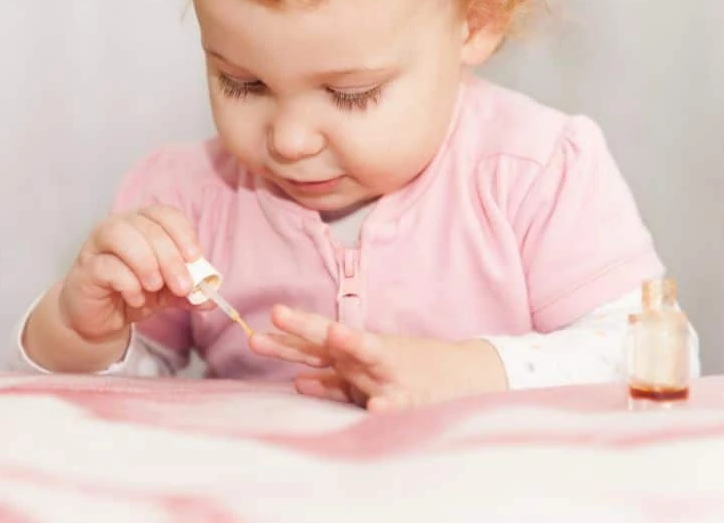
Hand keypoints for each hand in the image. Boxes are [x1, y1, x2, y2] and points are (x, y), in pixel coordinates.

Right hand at [58, 205, 210, 342]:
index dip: (183, 234)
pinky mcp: (86, 267)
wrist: (99, 317)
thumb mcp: (168, 293)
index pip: (166, 214)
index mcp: (144, 224)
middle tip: (183, 286)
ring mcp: (98, 245)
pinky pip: (107, 266)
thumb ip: (189, 293)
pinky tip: (136, 297)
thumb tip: (211, 300)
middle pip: (148, 228)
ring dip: (146, 262)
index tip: (195, 259)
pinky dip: (128, 282)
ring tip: (155, 287)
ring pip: (121, 235)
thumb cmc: (134, 293)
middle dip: (171, 258)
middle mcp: (120, 226)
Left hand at [249, 305, 507, 411]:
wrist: (463, 374)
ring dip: (352, 344)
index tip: (259, 327)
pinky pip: (396, 403)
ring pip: (368, 356)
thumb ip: (331, 380)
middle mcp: (367, 357)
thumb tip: (297, 381)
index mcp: (352, 355)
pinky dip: (386, 406)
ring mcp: (389, 373)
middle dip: (305, 328)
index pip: (313, 342)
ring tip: (335, 334)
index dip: (288, 336)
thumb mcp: (365, 375)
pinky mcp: (411, 396)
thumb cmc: (407, 372)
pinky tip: (375, 409)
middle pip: (331, 340)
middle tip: (279, 313)